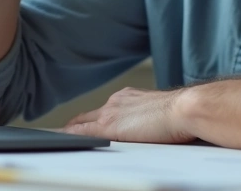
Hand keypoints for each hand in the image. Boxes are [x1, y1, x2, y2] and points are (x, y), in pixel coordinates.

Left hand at [62, 87, 195, 143]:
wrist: (186, 108)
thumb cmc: (184, 112)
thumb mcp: (164, 114)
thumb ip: (153, 120)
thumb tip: (156, 127)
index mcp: (130, 98)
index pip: (104, 111)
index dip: (91, 120)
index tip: (82, 126)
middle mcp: (117, 101)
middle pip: (87, 116)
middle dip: (74, 126)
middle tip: (61, 134)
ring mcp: (111, 112)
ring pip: (80, 124)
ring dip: (68, 132)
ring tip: (54, 140)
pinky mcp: (108, 126)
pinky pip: (79, 132)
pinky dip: (68, 137)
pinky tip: (59, 142)